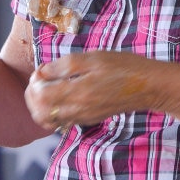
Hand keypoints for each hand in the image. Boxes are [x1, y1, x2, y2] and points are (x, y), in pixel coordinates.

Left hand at [24, 51, 159, 130]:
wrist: (147, 86)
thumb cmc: (122, 67)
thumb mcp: (93, 58)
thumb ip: (64, 66)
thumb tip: (41, 72)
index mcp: (76, 92)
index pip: (39, 96)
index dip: (34, 82)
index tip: (40, 70)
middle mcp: (77, 109)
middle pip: (39, 113)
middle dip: (32, 96)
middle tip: (39, 80)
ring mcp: (83, 117)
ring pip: (49, 121)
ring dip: (41, 106)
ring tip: (48, 88)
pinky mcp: (88, 119)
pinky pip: (62, 121)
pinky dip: (53, 111)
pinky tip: (61, 95)